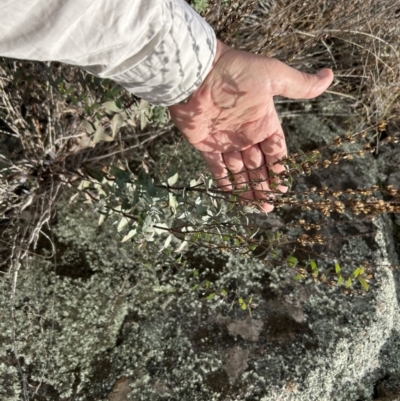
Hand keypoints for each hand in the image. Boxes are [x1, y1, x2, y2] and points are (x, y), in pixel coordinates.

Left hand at [169, 41, 333, 211]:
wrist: (196, 73)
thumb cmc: (236, 73)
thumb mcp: (273, 76)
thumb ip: (299, 85)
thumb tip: (330, 76)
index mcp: (263, 121)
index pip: (276, 150)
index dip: (280, 168)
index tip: (283, 186)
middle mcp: (245, 133)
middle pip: (258, 165)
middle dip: (265, 185)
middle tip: (270, 206)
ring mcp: (225, 140)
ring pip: (239, 171)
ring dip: (248, 188)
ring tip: (256, 207)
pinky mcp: (205, 145)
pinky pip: (216, 168)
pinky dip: (224, 181)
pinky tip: (232, 195)